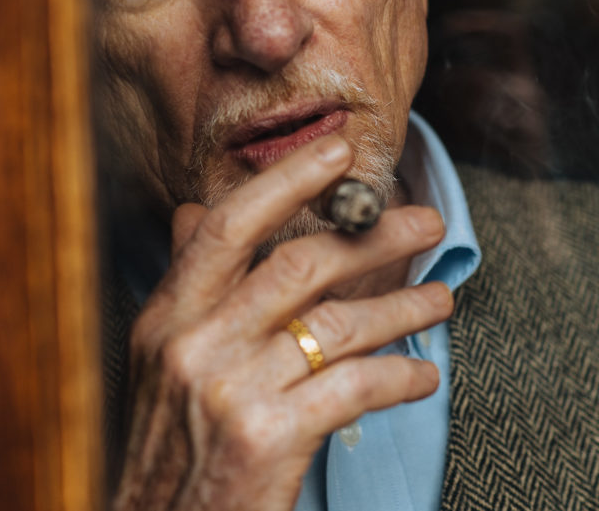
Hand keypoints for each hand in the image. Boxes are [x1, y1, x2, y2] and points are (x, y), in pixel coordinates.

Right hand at [112, 135, 452, 510]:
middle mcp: (193, 344)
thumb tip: (189, 214)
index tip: (339, 151)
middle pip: (300, 265)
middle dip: (375, 238)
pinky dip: (399, 377)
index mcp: (166, 317)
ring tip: (440, 300)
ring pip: (338, 324)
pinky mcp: (267, 438)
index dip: (287, 181)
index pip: (227, 227)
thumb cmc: (170, 447)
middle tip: (426, 223)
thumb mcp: (158, 359)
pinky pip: (354, 387)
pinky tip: (422, 377)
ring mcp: (230, 390)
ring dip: (402, 307)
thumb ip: (184, 286)